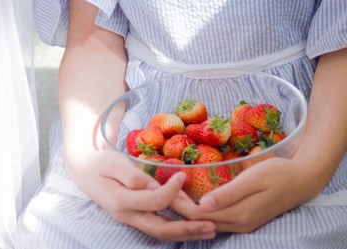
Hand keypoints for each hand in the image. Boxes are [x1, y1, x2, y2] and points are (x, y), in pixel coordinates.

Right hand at [71, 149, 215, 240]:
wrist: (85, 170)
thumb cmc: (100, 163)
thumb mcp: (113, 163)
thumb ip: (132, 176)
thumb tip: (152, 186)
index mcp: (121, 201)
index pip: (154, 201)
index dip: (171, 191)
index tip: (183, 176)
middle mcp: (128, 215)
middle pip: (160, 229)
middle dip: (187, 229)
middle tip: (211, 224)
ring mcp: (132, 218)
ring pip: (161, 233)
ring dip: (186, 234)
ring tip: (209, 230)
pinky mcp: (136, 216)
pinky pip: (158, 227)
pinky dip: (177, 230)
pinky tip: (191, 228)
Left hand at [172, 157, 320, 232]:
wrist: (302, 180)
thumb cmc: (277, 174)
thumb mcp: (253, 179)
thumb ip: (228, 194)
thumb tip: (203, 205)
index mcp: (238, 215)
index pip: (198, 216)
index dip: (179, 205)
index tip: (163, 189)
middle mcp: (238, 224)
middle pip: (200, 222)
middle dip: (180, 208)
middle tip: (161, 191)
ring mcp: (242, 224)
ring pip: (207, 223)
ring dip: (189, 211)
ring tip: (172, 195)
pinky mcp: (245, 220)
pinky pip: (217, 220)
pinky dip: (201, 212)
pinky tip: (193, 201)